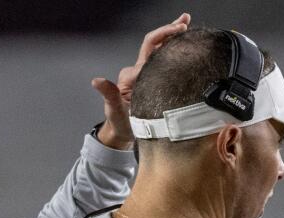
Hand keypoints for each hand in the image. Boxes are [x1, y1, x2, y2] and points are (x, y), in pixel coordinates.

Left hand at [91, 12, 190, 148]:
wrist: (123, 131)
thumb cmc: (119, 122)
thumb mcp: (114, 109)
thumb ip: (109, 94)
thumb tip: (97, 81)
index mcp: (134, 74)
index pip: (151, 48)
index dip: (164, 35)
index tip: (179, 29)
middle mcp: (140, 70)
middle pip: (155, 43)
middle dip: (170, 30)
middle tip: (185, 20)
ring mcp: (147, 75)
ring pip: (161, 51)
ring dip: (173, 38)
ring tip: (187, 26)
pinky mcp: (153, 81)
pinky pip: (164, 64)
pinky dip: (175, 53)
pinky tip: (185, 48)